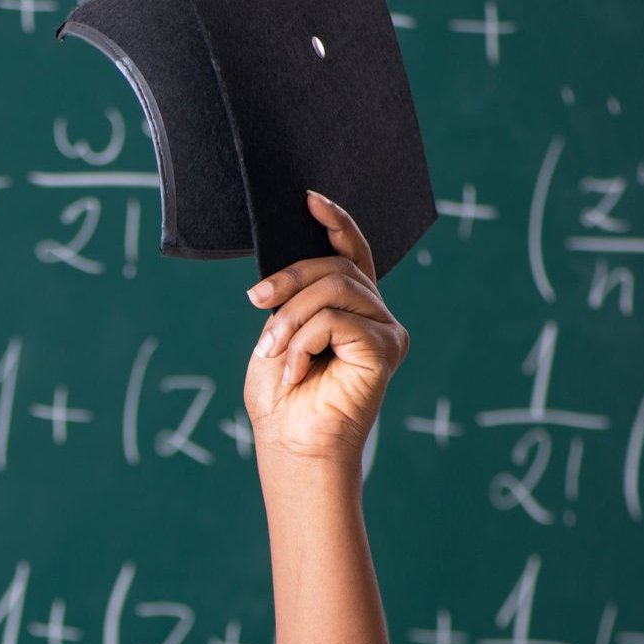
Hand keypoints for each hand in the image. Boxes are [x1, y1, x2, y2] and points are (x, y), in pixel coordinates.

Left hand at [242, 190, 412, 464]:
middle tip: (256, 302)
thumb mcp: (278, 333)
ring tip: (272, 353)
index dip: (335, 223)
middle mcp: (375, 314)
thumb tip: (290, 267)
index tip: (308, 199)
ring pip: (333, 290)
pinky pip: (336, 320)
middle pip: (334, 268)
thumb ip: (294, 298)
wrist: (291, 444)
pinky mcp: (387, 348)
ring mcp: (385, 330)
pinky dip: (303, 342)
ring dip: (290, 319)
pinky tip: (294, 371)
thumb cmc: (282, 396)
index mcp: (351, 307)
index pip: (352, 253)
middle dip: (288, 282)